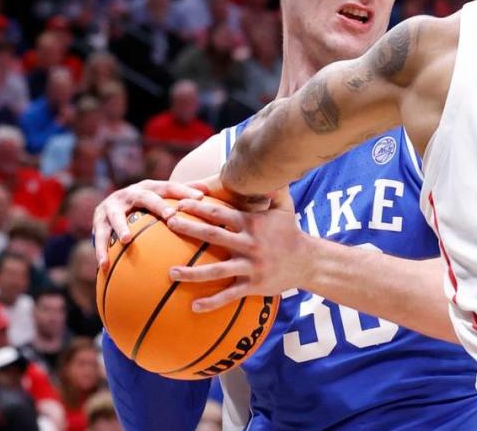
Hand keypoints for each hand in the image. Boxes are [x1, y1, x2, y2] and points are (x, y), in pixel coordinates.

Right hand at [92, 180, 203, 269]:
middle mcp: (131, 193)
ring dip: (121, 227)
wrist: (112, 202)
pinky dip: (101, 251)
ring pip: (116, 216)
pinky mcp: (98, 219)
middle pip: (146, 197)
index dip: (185, 190)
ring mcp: (113, 205)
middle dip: (158, 206)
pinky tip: (104, 266)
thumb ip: (183, 193)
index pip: (170, 186)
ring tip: (127, 240)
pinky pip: (99, 236)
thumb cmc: (147, 203)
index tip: (200, 199)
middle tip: (171, 217)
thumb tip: (210, 191)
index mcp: (150, 187)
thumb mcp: (162, 196)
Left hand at [166, 182, 307, 312]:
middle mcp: (249, 244)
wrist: (307, 261)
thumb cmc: (290, 232)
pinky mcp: (253, 285)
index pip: (220, 213)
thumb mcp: (284, 208)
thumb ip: (273, 189)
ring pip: (217, 270)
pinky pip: (229, 295)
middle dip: (189, 229)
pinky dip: (212, 302)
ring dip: (192, 272)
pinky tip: (193, 307)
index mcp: (251, 224)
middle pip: (213, 236)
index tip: (179, 204)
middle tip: (168, 224)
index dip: (198, 208)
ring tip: (171, 272)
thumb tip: (268, 169)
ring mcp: (250, 266)